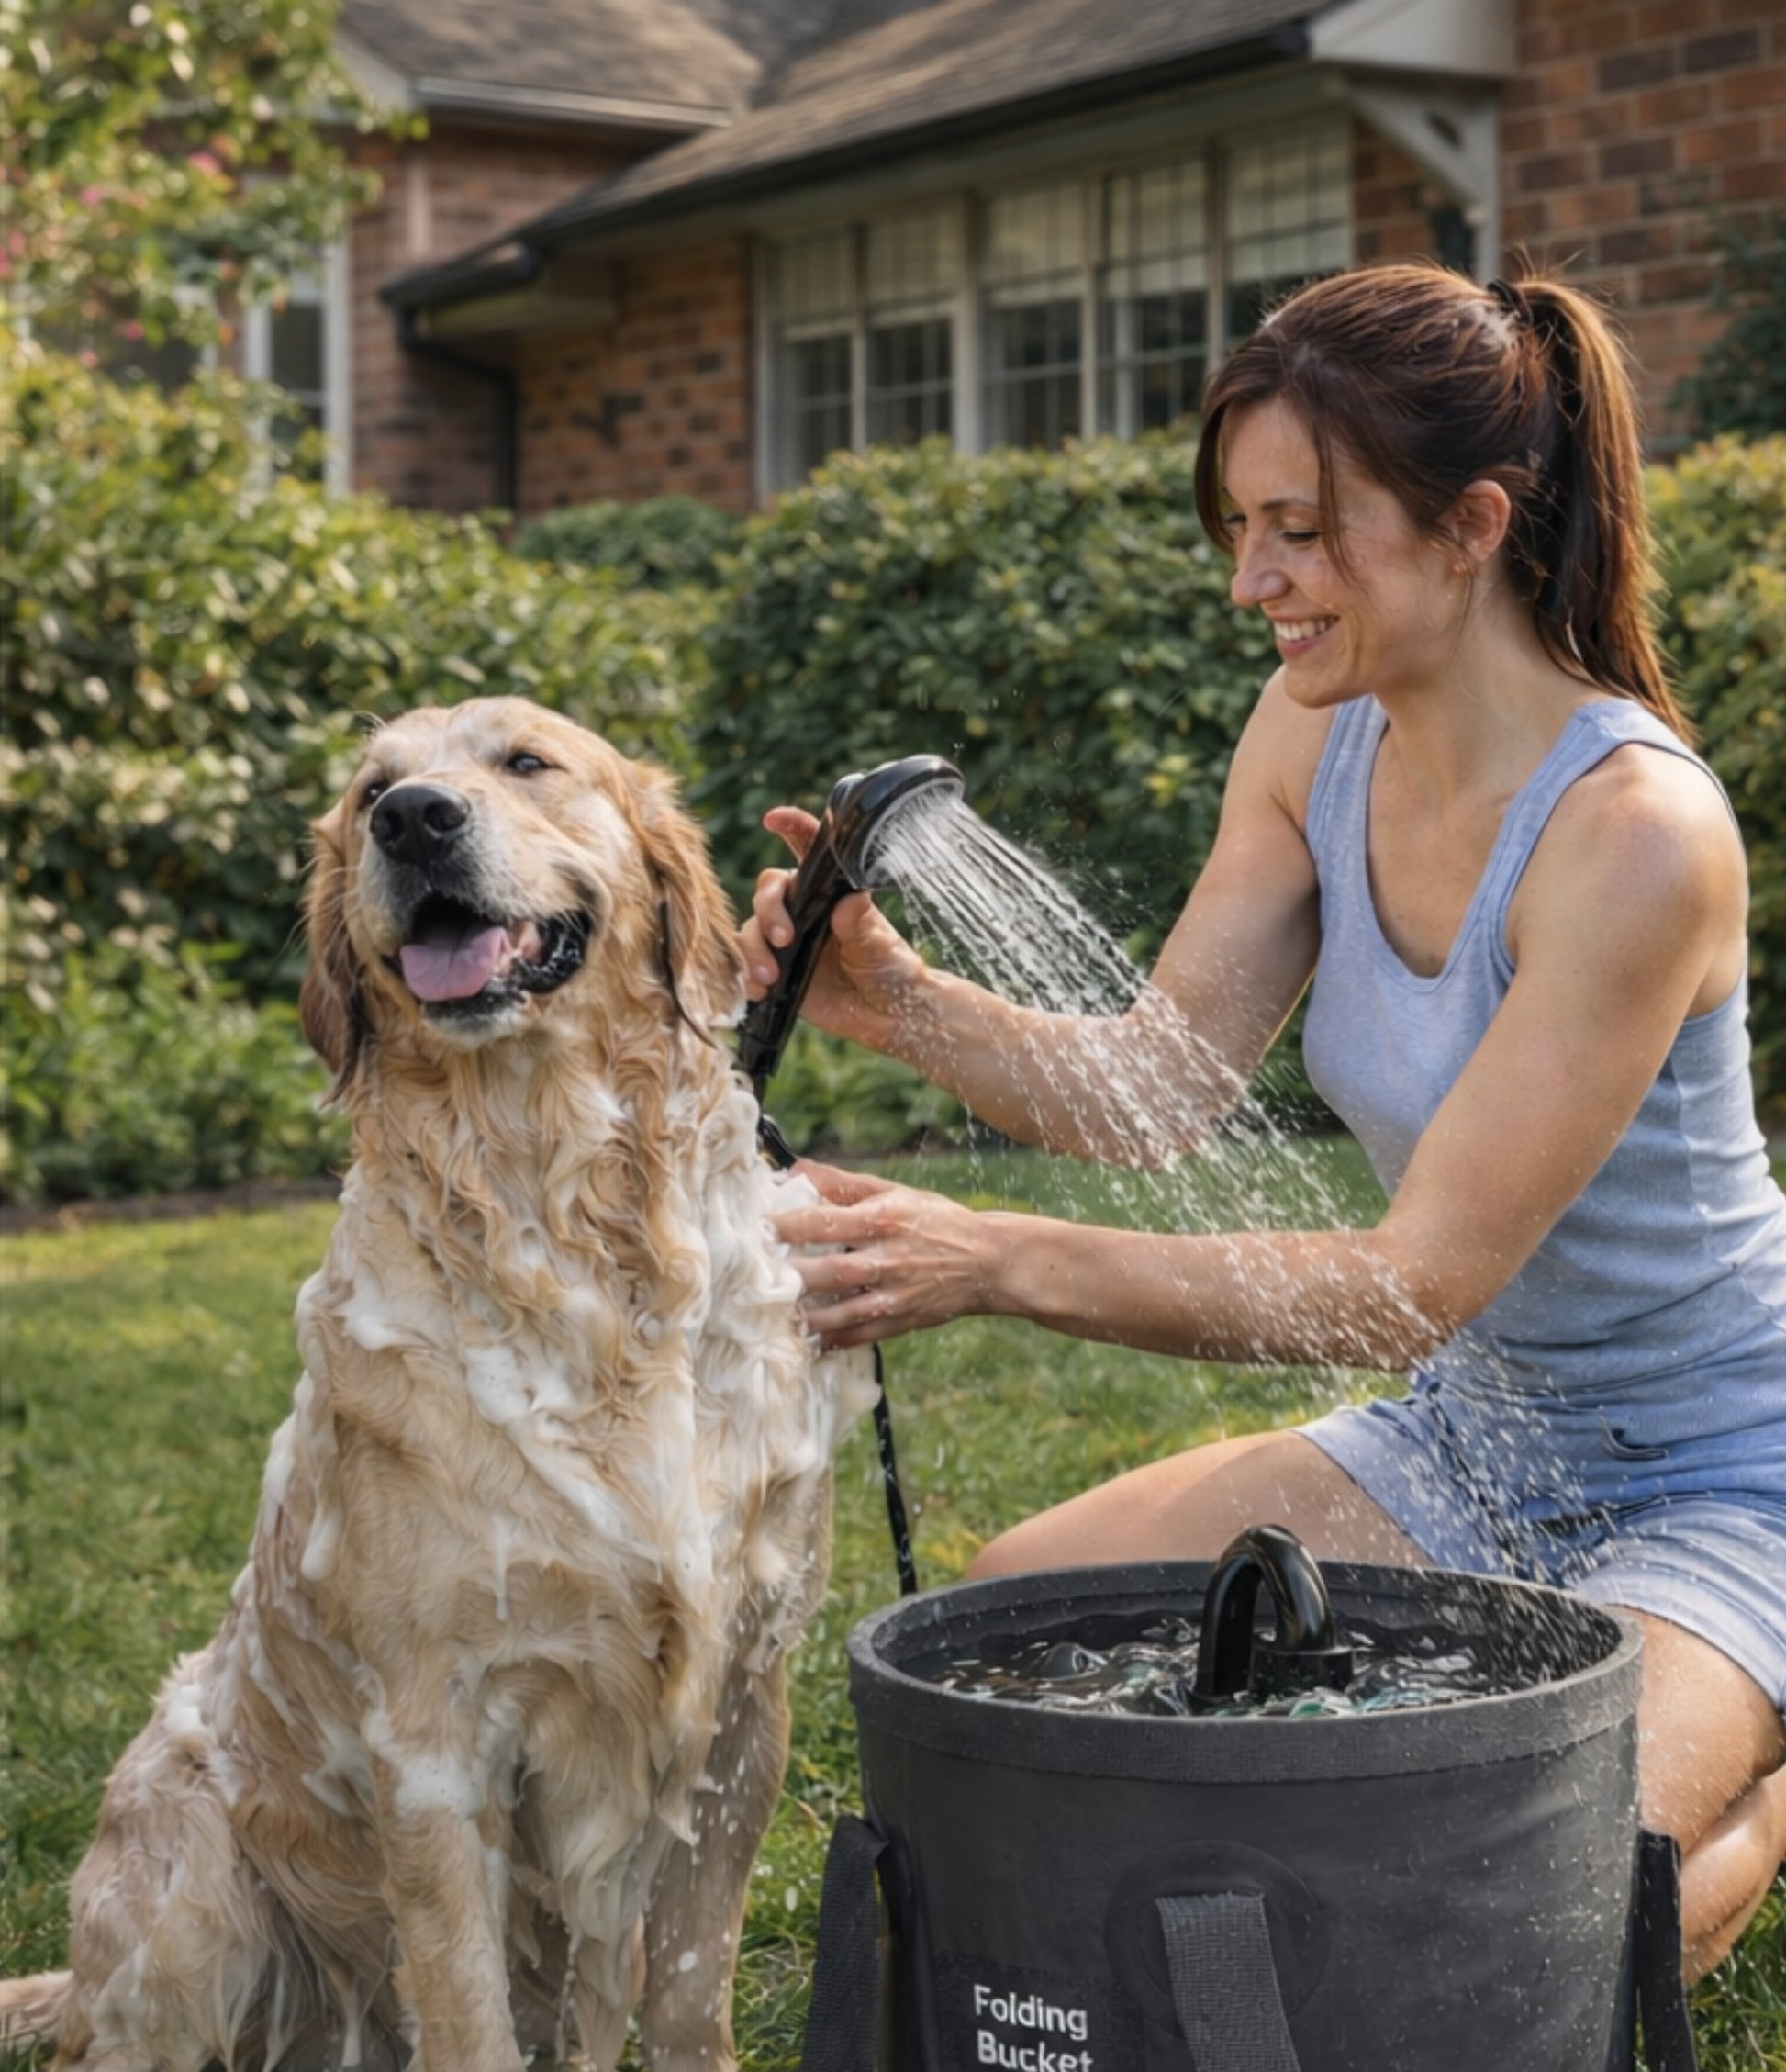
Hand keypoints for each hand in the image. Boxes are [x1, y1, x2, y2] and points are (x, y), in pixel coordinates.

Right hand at [740, 808, 932, 1049]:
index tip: (774, 819)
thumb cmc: (891, 972)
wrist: (887, 1017)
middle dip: (769, 911)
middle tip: (785, 938)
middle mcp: (804, 910)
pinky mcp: (775, 971)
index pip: (809, 851)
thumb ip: (861, 926)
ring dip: (753, 950)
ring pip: (750, 929)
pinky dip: (745, 976)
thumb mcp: (881, 948)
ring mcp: (786, 940)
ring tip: (771, 977)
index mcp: (831, 893)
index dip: (792, 828)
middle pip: (769, 891)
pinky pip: (745, 965)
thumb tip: (850, 903)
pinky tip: (759, 991)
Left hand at [772, 1161, 1013, 1347]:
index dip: (787, 1225)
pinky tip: (804, 1340)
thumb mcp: (895, 1193)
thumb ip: (844, 1184)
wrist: (988, 1261)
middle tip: (753, 1276)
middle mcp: (888, 1258)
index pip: (826, 1222)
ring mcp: (894, 1295)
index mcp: (884, 1220)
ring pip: (841, 1311)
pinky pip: (859, 1335)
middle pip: (830, 1271)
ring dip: (804, 1316)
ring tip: (770, 1313)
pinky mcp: (901, 1321)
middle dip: (790, 1275)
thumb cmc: (935, 1221)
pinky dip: (831, 1340)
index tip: (756, 1227)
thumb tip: (797, 1169)